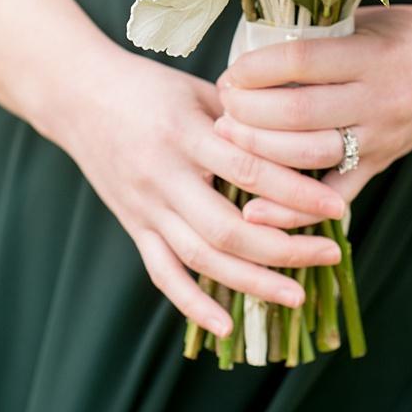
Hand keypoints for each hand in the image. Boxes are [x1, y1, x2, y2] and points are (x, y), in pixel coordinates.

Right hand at [48, 47, 346, 337]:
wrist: (76, 95)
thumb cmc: (144, 85)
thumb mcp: (195, 89)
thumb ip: (242, 118)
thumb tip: (299, 144)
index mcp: (183, 133)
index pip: (246, 170)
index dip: (294, 193)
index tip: (335, 208)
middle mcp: (162, 175)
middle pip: (227, 229)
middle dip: (283, 250)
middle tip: (329, 254)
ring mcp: (144, 206)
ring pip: (200, 258)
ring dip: (251, 283)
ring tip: (295, 295)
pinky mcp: (132, 224)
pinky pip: (162, 272)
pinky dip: (192, 304)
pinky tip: (226, 326)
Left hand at [213, 4, 411, 228]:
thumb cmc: (394, 33)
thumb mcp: (358, 19)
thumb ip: (310, 33)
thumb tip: (242, 44)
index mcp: (371, 56)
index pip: (299, 62)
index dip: (254, 69)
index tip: (230, 72)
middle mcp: (380, 100)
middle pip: (298, 113)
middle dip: (248, 112)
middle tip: (223, 104)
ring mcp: (382, 138)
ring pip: (310, 155)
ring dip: (259, 151)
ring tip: (228, 137)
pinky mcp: (380, 165)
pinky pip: (333, 195)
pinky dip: (293, 208)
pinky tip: (255, 210)